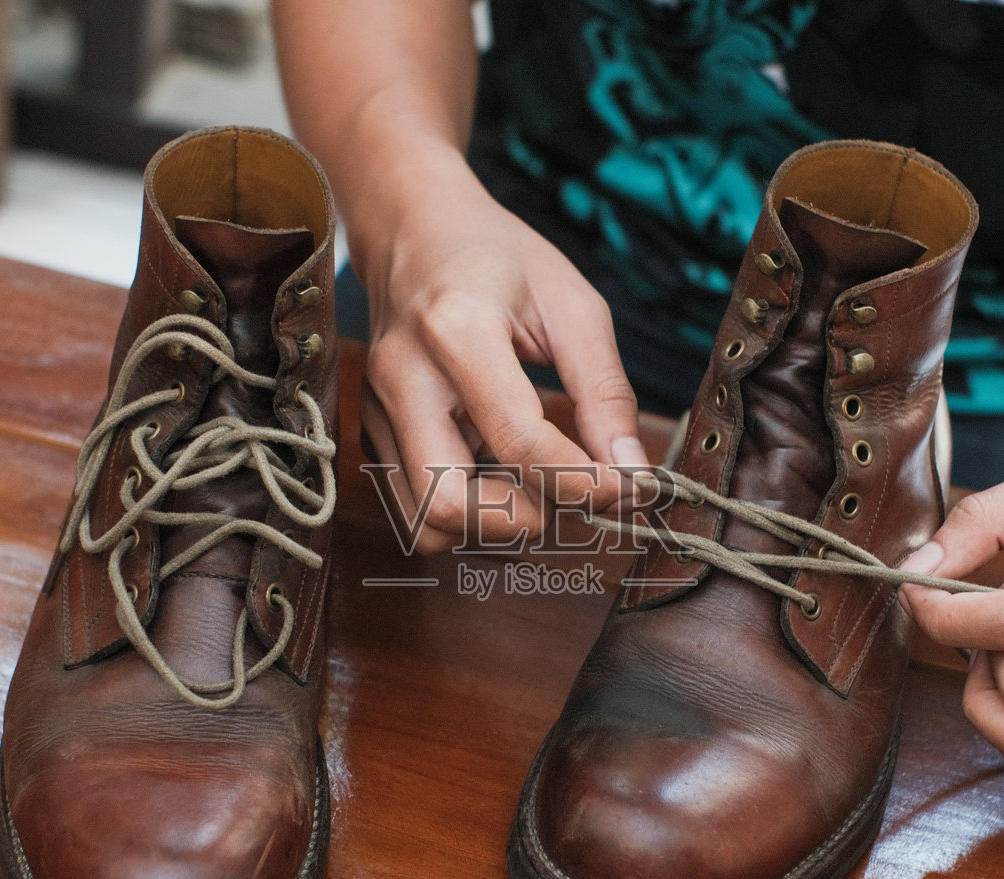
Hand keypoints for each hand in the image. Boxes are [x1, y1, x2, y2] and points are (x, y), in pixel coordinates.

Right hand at [357, 166, 646, 553]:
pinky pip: (417, 506)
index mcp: (457, 332)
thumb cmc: (498, 260)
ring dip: (491, 524)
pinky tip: (496, 468)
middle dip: (521, 520)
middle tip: (569, 493)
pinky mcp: (372, 432)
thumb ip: (605, 392)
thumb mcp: (571, 306)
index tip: (626, 490)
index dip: (582, 482)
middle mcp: (403, 379)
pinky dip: (467, 509)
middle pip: (450, 505)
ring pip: (426, 522)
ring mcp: (378, 411)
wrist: (412, 229)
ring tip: (532, 480)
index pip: (519, 442)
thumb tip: (631, 473)